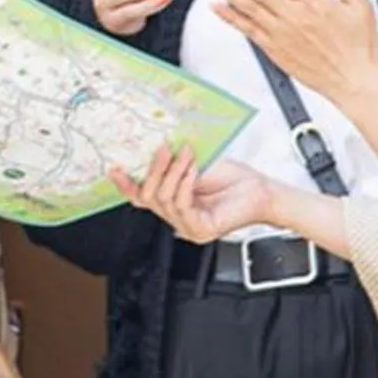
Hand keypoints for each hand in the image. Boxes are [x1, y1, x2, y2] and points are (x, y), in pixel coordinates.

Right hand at [114, 145, 288, 243]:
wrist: (261, 192)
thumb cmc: (233, 180)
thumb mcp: (195, 165)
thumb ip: (172, 165)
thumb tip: (151, 147)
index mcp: (173, 204)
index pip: (141, 199)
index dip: (126, 185)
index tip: (116, 168)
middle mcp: (177, 219)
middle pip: (148, 198)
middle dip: (154, 170)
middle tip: (164, 149)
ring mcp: (188, 227)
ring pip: (164, 199)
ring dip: (174, 172)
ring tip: (186, 154)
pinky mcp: (201, 230)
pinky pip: (182, 206)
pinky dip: (185, 184)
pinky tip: (193, 169)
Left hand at [201, 0, 377, 99]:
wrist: (354, 82)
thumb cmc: (359, 47)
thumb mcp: (359, 6)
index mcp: (314, 2)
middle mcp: (294, 16)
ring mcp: (281, 34)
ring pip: (248, 8)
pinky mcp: (274, 50)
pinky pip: (248, 31)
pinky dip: (231, 18)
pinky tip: (217, 7)